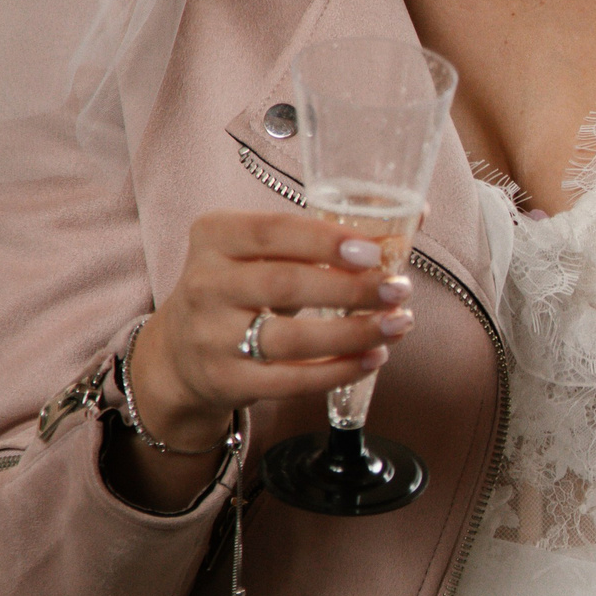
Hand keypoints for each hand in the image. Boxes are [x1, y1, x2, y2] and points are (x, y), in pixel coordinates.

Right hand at [116, 213, 415, 504]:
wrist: (179, 353)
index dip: (325, 240)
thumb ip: (322, 237)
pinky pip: (290, 380)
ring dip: (355, 332)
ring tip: (397, 324)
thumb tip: (415, 215)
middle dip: (351, 288)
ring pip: (292, 338)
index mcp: (215, 237)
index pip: (272, 231)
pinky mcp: (226, 381)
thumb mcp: (258, 253)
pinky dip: (338, 370)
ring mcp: (212, 337)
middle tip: (398, 289)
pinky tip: (372, 358)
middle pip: (286, 284)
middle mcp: (206, 284)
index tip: (374, 251)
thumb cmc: (240, 290)